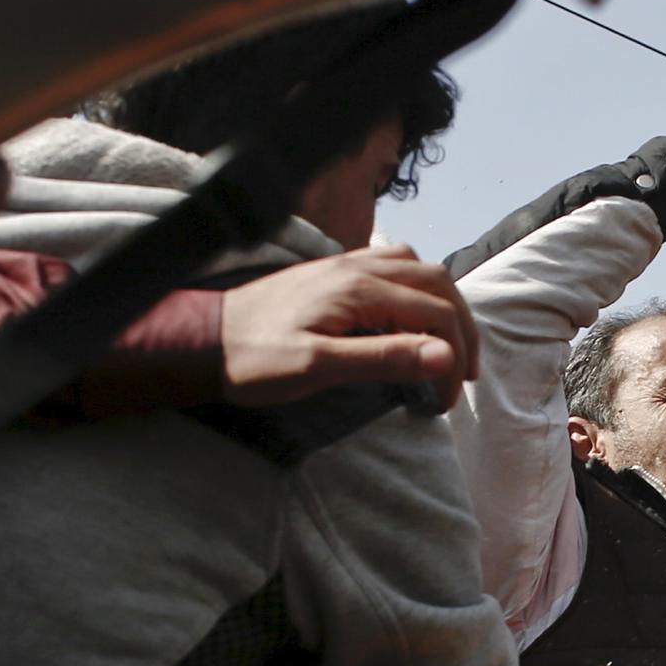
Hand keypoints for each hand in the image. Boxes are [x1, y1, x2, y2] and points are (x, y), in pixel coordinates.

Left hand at [219, 246, 476, 408]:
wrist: (204, 339)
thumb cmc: (255, 359)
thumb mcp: (319, 367)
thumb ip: (384, 357)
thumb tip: (445, 356)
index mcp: (359, 289)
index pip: (435, 315)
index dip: (452, 358)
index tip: (443, 401)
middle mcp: (358, 266)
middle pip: (438, 285)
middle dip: (460, 330)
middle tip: (461, 376)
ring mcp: (346, 263)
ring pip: (419, 269)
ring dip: (443, 306)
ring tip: (446, 347)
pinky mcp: (334, 270)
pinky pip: (393, 264)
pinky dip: (417, 289)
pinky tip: (410, 315)